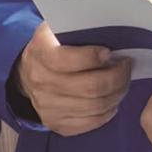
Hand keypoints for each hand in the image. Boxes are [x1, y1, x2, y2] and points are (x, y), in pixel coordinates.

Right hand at [13, 22, 132, 136]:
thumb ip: (77, 28)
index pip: (70, 59)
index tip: (111, 52)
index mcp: (41, 52)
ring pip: (95, 106)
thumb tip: (110, 31)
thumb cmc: (51, 47)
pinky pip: (90, 123)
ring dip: (117, 94)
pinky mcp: (56, 123)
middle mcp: (41, 81)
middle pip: (90, 87)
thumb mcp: (55, 30)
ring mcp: (47, 106)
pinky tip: (112, 101)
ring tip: (123, 82)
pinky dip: (107, 112)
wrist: (25, 74)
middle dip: (117, 77)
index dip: (95, 57)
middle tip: (126, 67)